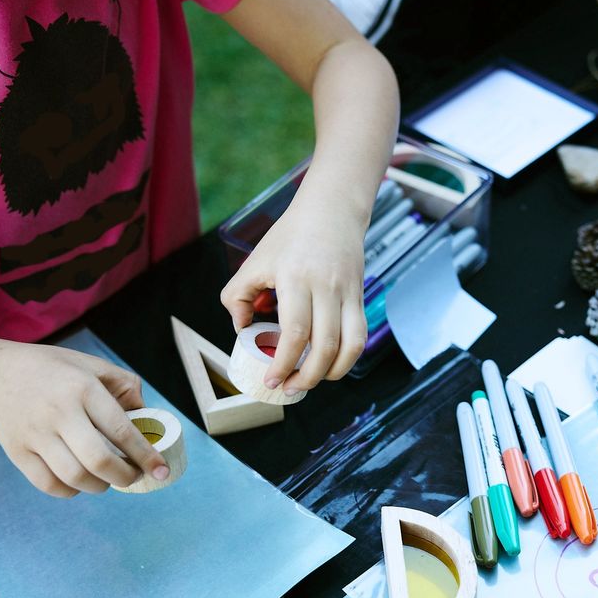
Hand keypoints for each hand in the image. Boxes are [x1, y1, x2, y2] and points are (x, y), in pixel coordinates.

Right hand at [0, 342, 167, 497]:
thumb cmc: (51, 370)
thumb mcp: (92, 365)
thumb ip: (125, 387)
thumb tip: (146, 419)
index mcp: (84, 389)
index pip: (122, 430)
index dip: (146, 456)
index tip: (161, 471)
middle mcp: (60, 413)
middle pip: (99, 461)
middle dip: (125, 476)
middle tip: (133, 476)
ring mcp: (35, 435)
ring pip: (74, 478)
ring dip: (100, 486)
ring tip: (107, 479)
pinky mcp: (17, 452)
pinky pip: (48, 485)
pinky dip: (70, 491)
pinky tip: (79, 482)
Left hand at [220, 185, 368, 393]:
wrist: (332, 210)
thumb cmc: (291, 235)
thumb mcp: (255, 261)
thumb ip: (236, 296)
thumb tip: (241, 330)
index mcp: (296, 277)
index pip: (295, 332)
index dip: (284, 363)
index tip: (272, 379)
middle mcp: (326, 287)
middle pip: (324, 345)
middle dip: (307, 376)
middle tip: (289, 387)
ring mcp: (348, 292)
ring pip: (350, 345)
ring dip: (332, 372)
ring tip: (312, 380)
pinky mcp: (360, 296)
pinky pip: (360, 335)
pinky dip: (347, 357)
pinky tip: (331, 364)